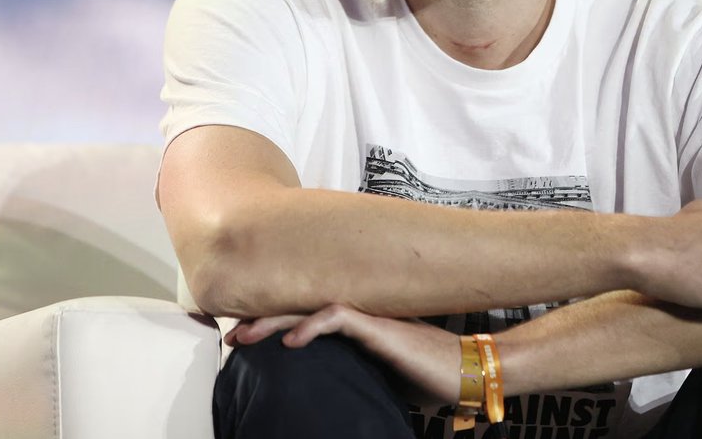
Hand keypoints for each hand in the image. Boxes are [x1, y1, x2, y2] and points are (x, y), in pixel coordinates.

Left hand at [229, 306, 460, 405]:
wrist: (468, 371)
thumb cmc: (431, 376)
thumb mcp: (382, 379)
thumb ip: (356, 375)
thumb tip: (333, 393)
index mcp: (356, 328)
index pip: (306, 319)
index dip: (273, 326)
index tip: (246, 342)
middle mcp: (358, 316)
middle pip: (299, 309)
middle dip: (261, 320)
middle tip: (233, 336)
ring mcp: (368, 318)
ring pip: (310, 309)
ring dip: (274, 321)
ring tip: (245, 335)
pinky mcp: (379, 327)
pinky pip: (338, 318)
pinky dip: (311, 327)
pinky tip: (291, 342)